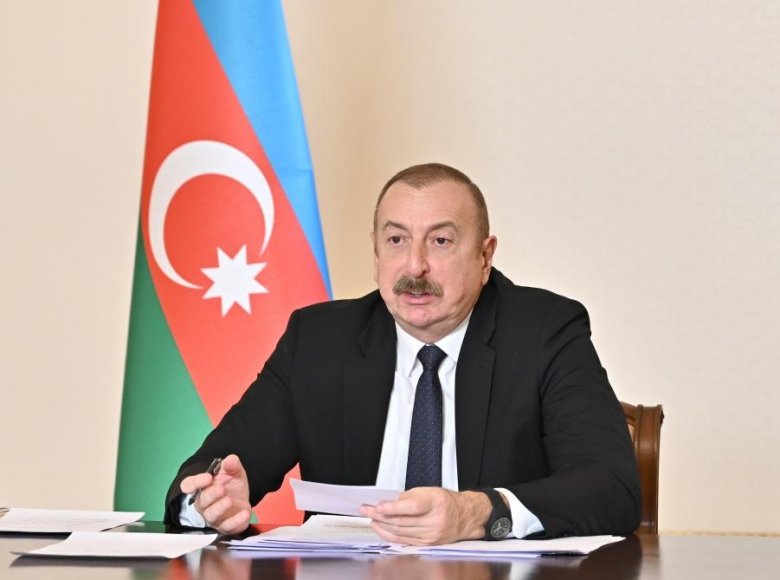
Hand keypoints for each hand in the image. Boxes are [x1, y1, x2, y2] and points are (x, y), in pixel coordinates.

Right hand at [180, 454, 251, 533]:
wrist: (241, 503)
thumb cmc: (232, 486)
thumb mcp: (234, 472)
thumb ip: (231, 465)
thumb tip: (231, 459)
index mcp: (202, 487)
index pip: (189, 485)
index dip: (195, 482)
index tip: (208, 477)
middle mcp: (204, 504)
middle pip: (201, 501)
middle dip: (210, 495)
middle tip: (221, 488)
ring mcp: (214, 517)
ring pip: (211, 515)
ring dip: (219, 508)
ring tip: (229, 501)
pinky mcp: (226, 526)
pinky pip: (228, 526)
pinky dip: (236, 520)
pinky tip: (244, 513)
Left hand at [359, 488, 490, 544]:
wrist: (464, 517)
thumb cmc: (446, 501)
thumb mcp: (428, 491)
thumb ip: (407, 496)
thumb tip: (387, 501)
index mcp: (436, 503)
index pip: (411, 507)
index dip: (393, 507)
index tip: (378, 506)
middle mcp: (435, 521)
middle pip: (402, 521)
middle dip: (380, 516)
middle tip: (366, 509)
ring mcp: (431, 535)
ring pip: (401, 532)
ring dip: (382, 526)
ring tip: (370, 518)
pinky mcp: (427, 544)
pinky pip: (404, 541)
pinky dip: (390, 535)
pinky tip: (381, 529)